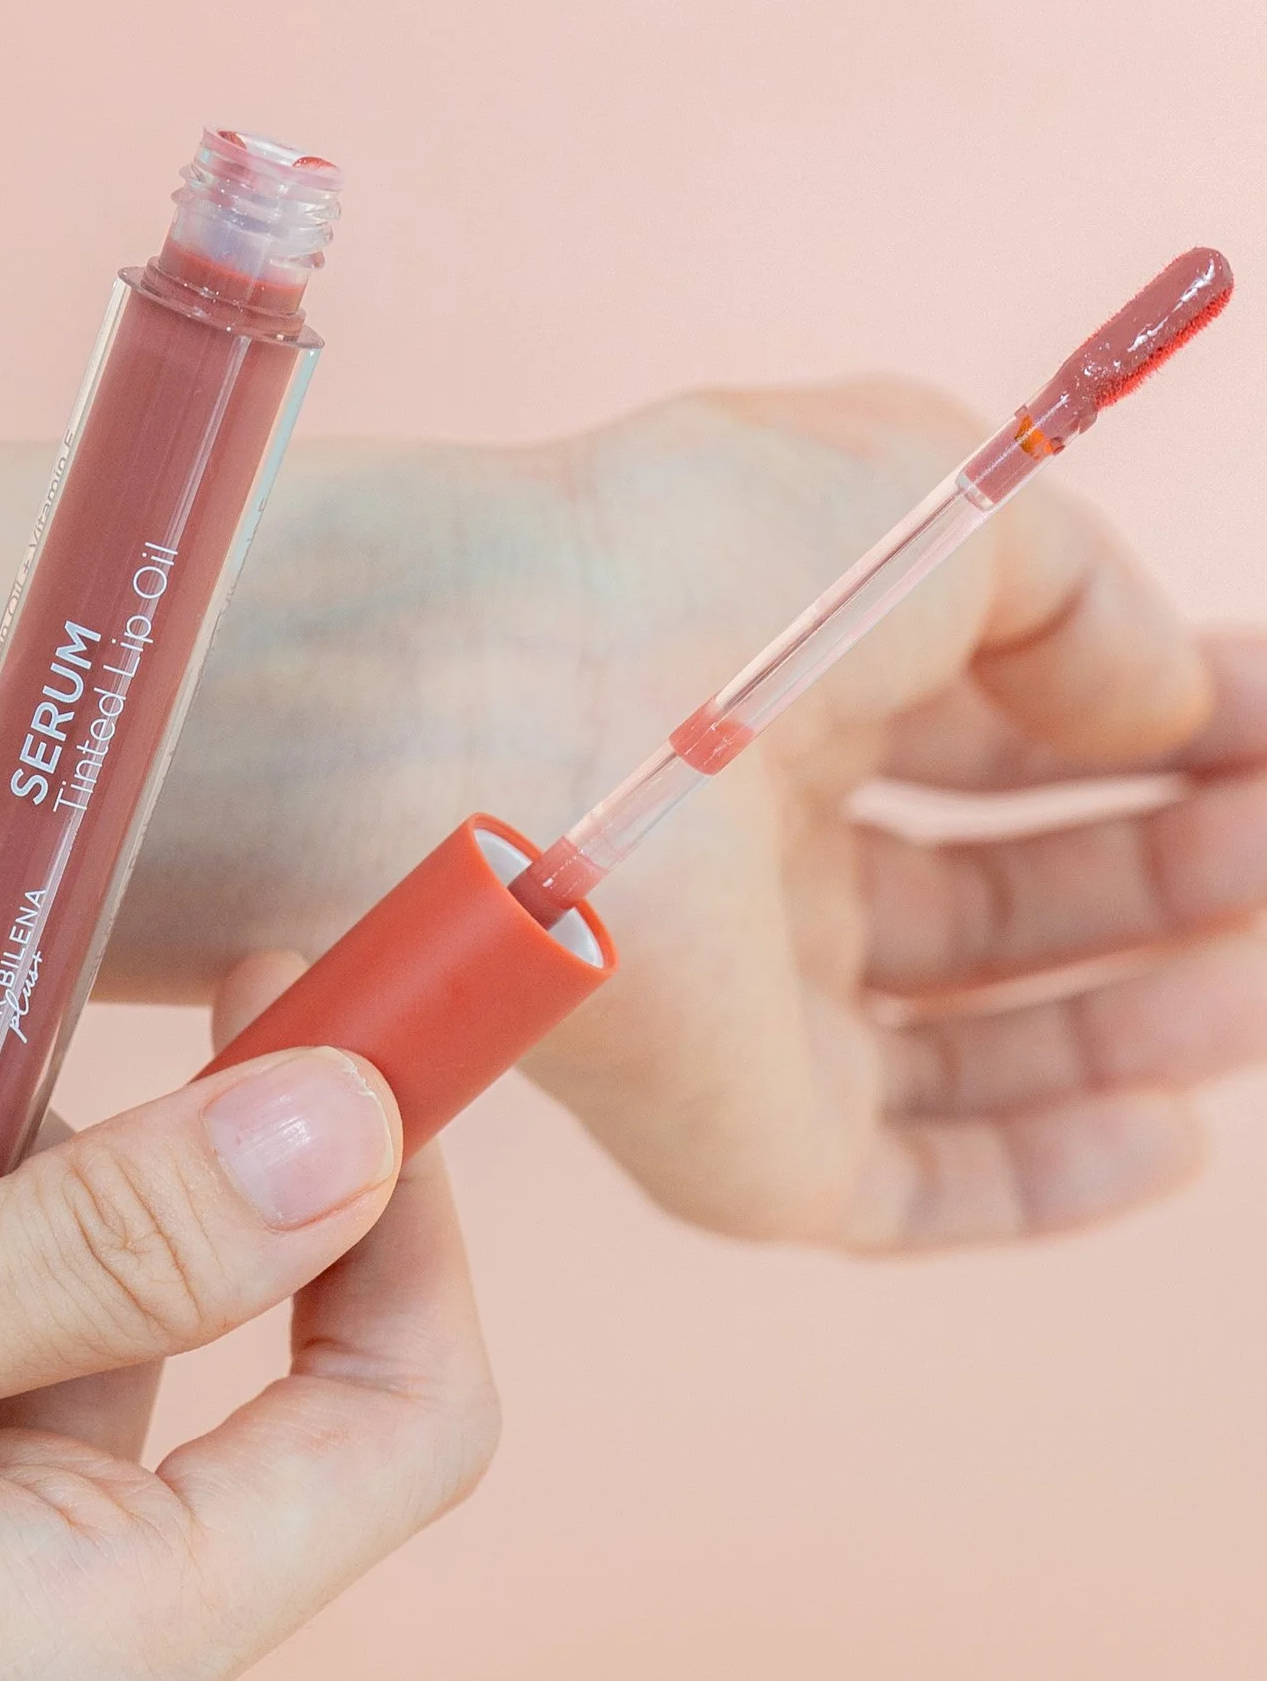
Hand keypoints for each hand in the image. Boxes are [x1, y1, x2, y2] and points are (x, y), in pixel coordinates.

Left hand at [193, 390, 1266, 1248]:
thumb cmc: (692, 566)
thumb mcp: (932, 497)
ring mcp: (744, 1003)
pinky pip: (915, 1184)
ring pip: (982, 1035)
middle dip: (1175, 860)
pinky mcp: (738, 1141)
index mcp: (770, 680)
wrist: (502, 721)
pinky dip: (1052, 1169)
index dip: (1159, 719)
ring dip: (1147, 1004)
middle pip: (1003, 886)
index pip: (996, 722)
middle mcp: (753, 848)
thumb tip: (1159, 710)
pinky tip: (1177, 1126)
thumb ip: (1078, 595)